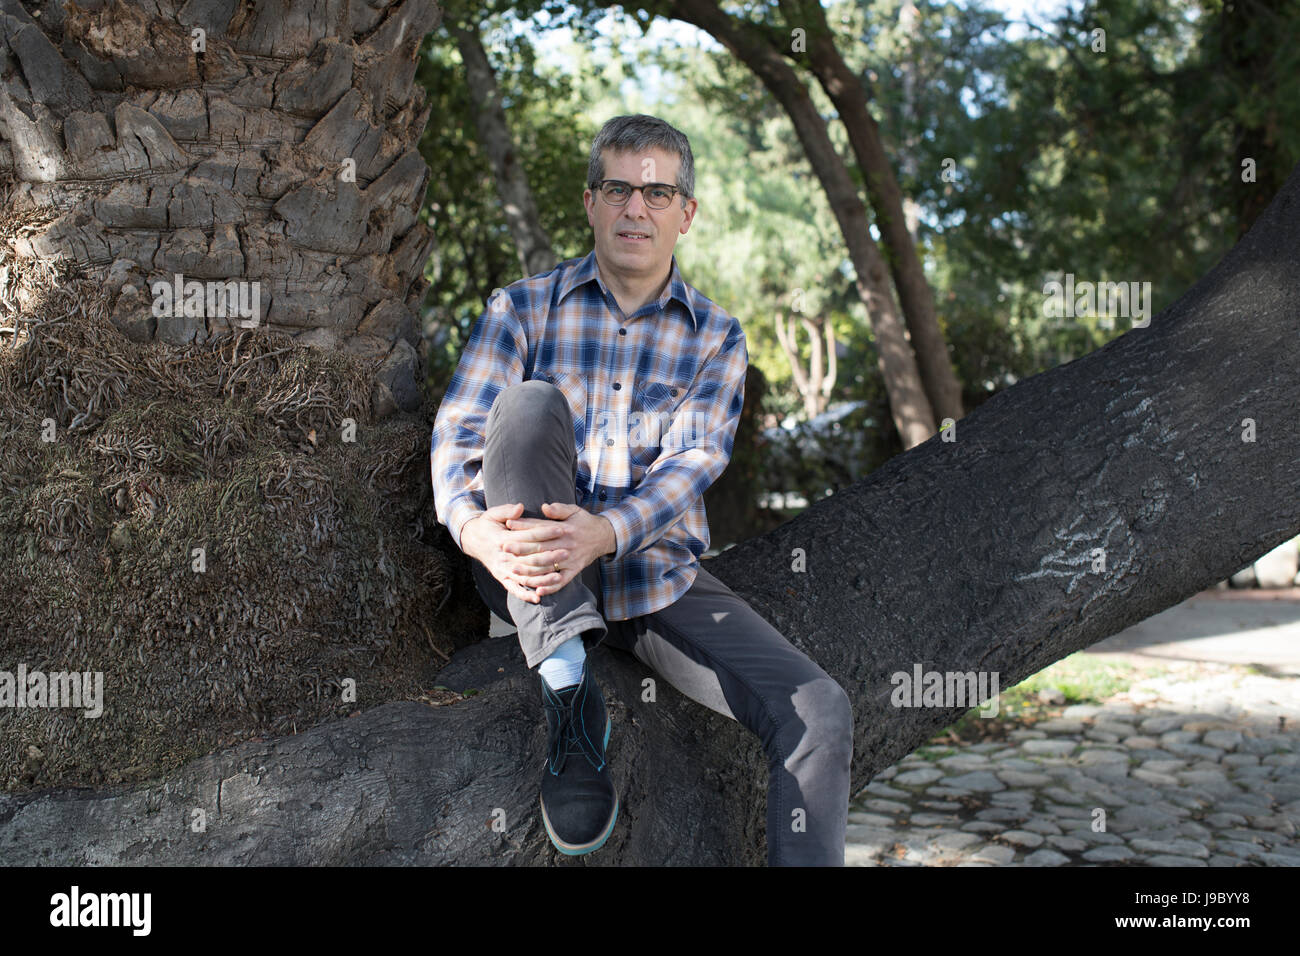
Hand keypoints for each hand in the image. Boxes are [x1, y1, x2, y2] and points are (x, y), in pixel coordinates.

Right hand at [460, 503, 572, 604]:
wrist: (473, 540)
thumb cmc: (488, 525)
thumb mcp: (493, 514)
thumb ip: (506, 510)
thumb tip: (520, 507)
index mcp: (501, 539)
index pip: (527, 536)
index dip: (545, 532)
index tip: (561, 529)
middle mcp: (502, 557)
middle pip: (529, 559)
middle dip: (549, 556)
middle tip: (566, 552)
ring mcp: (502, 570)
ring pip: (524, 577)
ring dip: (542, 578)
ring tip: (558, 576)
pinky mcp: (501, 579)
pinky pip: (514, 589)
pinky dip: (525, 595)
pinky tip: (538, 598)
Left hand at [501, 502, 615, 598]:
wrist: (604, 536)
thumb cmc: (584, 522)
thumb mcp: (574, 510)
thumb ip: (558, 509)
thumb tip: (544, 507)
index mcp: (564, 528)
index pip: (540, 527)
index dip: (523, 526)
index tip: (507, 524)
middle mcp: (566, 544)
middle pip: (540, 547)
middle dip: (520, 548)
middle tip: (503, 549)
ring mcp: (570, 559)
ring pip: (547, 566)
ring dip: (530, 569)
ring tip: (512, 570)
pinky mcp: (575, 570)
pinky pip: (562, 581)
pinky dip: (551, 587)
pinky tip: (538, 590)